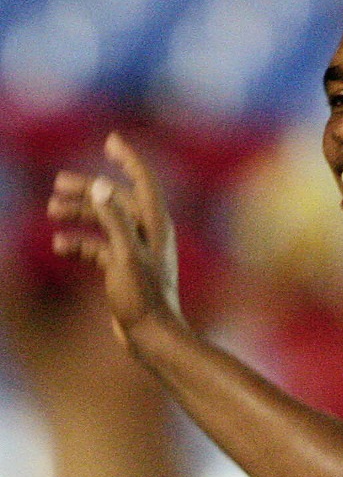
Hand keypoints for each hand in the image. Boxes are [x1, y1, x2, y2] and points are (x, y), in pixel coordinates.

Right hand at [47, 133, 183, 346]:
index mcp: (156, 226)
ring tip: (51, 210)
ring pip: (105, 223)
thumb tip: (101, 186)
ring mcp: (137, 252)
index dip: (128, 159)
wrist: (151, 337)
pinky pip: (99, 247)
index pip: (143, 182)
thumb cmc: (143, 297)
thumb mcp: (125, 255)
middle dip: (89, 189)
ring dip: (81, 214)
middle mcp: (150, 234)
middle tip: (59, 183)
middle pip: (117, 200)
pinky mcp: (124, 269)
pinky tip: (60, 245)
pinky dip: (81, 243)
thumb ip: (113, 220)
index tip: (111, 139)